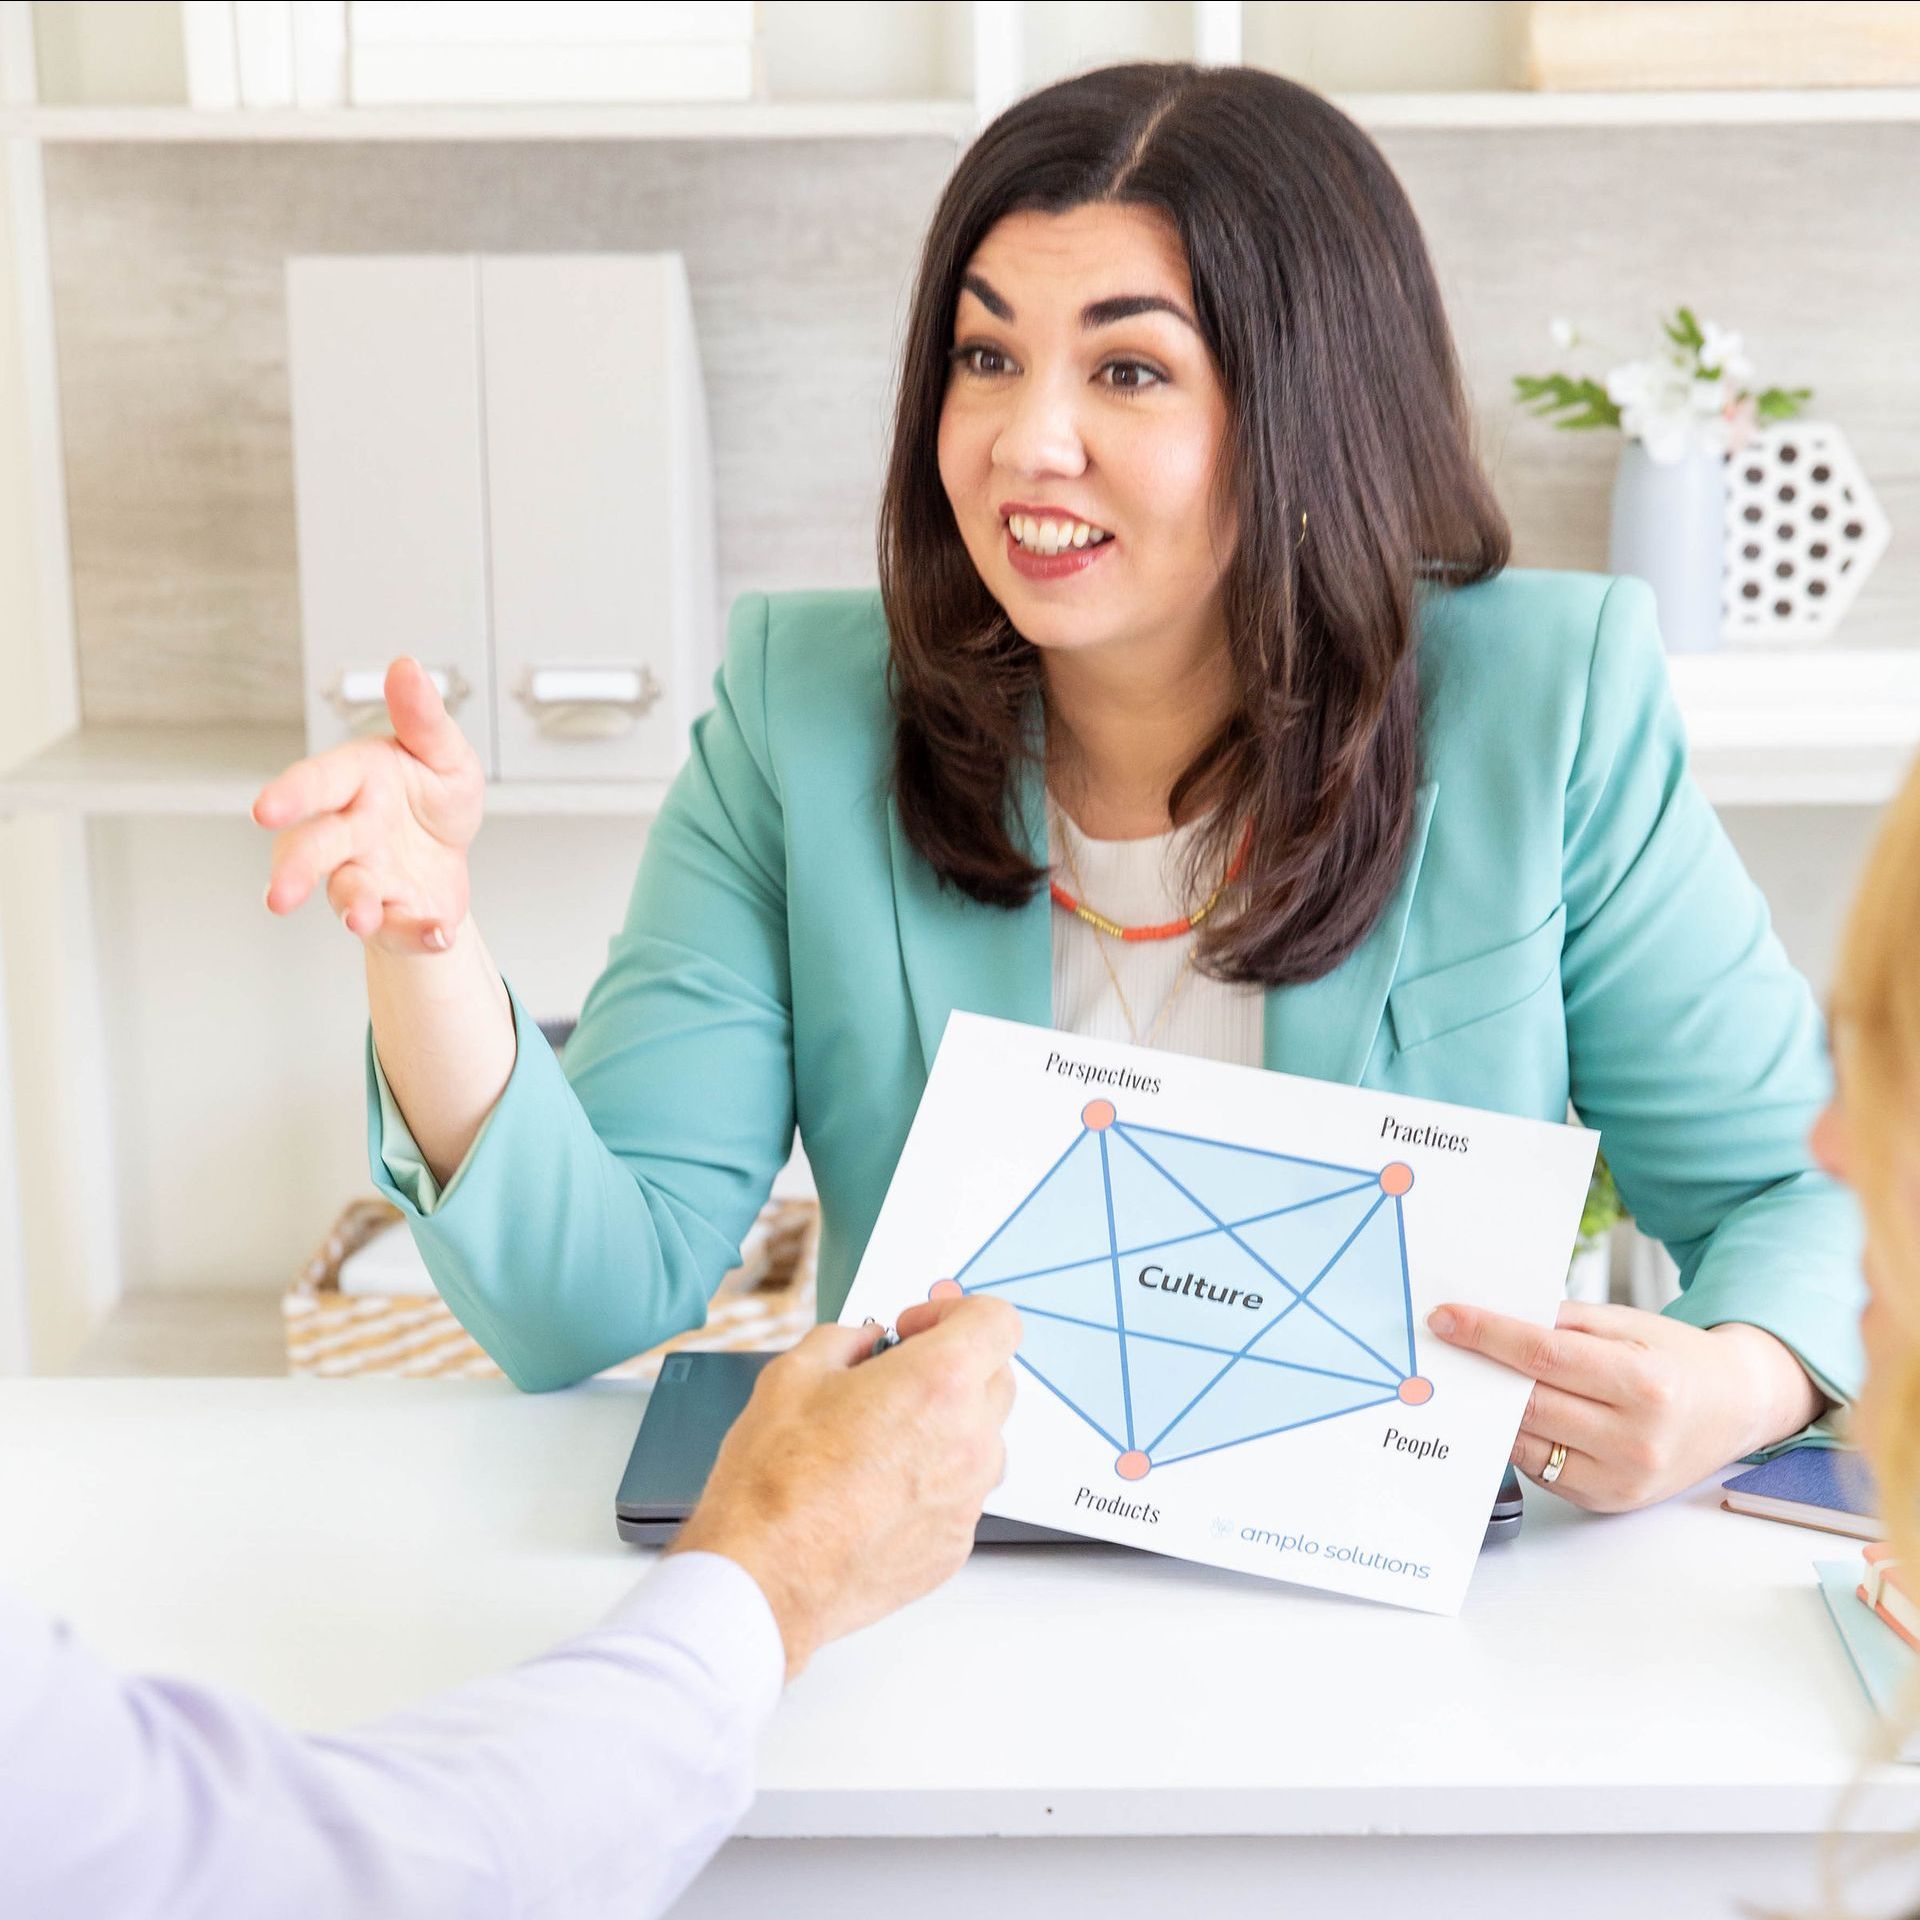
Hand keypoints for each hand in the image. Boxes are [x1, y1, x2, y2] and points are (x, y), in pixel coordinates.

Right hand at [253, 658, 483, 954]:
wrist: (451, 856)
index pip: (318, 783)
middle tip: (279, 894)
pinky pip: (398, 929)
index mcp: (358, 781)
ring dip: (352, 906)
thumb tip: (405, 667)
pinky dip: (417, 934)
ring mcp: (366, 876)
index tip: (266, 810)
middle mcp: (350, 831)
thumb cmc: (434, 796)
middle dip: (295, 870)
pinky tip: (438, 933)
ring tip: (360, 918)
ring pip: (346, 894)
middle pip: (314, 848)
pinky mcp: (392, 916)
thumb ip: (423, 719)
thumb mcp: (443, 753)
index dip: (292, 796)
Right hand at [669, 1294, 1020, 1679]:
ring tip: (883, 1438)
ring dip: (948, 1425)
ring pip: (982, 1440)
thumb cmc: (774, 1482)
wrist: (764, 1576)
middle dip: (954, 1365)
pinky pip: (961, 1493)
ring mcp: (968, 1498)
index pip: (997, 1321)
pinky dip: (933, 1480)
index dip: (958, 1311)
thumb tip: (868, 1342)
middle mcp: (969, 1439)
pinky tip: (877, 1488)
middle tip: (899, 1373)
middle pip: (997, 1377)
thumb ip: (846, 1340)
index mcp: (938, 1383)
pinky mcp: (955, 1544)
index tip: (918, 1327)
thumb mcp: (794, 1374)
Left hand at [1425, 1299, 1823, 1512]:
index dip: (1487, 1335)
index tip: (1445, 1319)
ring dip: (1490, 1409)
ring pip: (1527, 1439)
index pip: (1543, 1357)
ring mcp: (1622, 1478)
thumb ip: (1563, 1322)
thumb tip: (1497, 1318)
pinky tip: (1507, 1412)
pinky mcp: (1607, 1501)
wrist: (1734, 1409)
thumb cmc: (1678, 1360)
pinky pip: (1541, 1467)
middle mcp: (1636, 1439)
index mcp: (1645, 1385)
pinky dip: (1520, 1437)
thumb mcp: (1630, 1324)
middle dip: (1479, 1371)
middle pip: (1530, 1402)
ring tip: (1467, 1378)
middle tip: (1443, 1347)